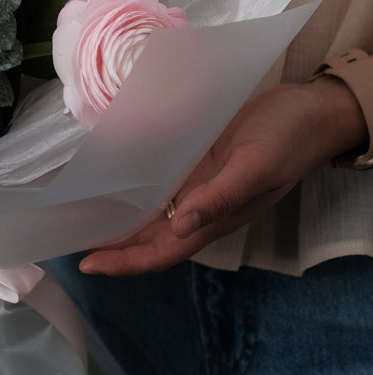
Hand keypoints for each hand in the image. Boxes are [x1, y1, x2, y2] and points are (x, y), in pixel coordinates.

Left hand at [78, 76, 367, 275]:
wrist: (310, 110)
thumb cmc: (287, 139)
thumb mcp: (256, 167)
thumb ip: (221, 197)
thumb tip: (183, 225)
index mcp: (214, 217)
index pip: (161, 251)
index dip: (125, 262)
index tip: (87, 264)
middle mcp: (198, 206)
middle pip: (146, 236)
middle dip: (109, 244)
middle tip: (65, 239)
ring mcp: (195, 184)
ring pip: (148, 211)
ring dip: (116, 217)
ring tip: (76, 215)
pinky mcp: (193, 161)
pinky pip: (157, 180)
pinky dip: (132, 185)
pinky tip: (108, 178)